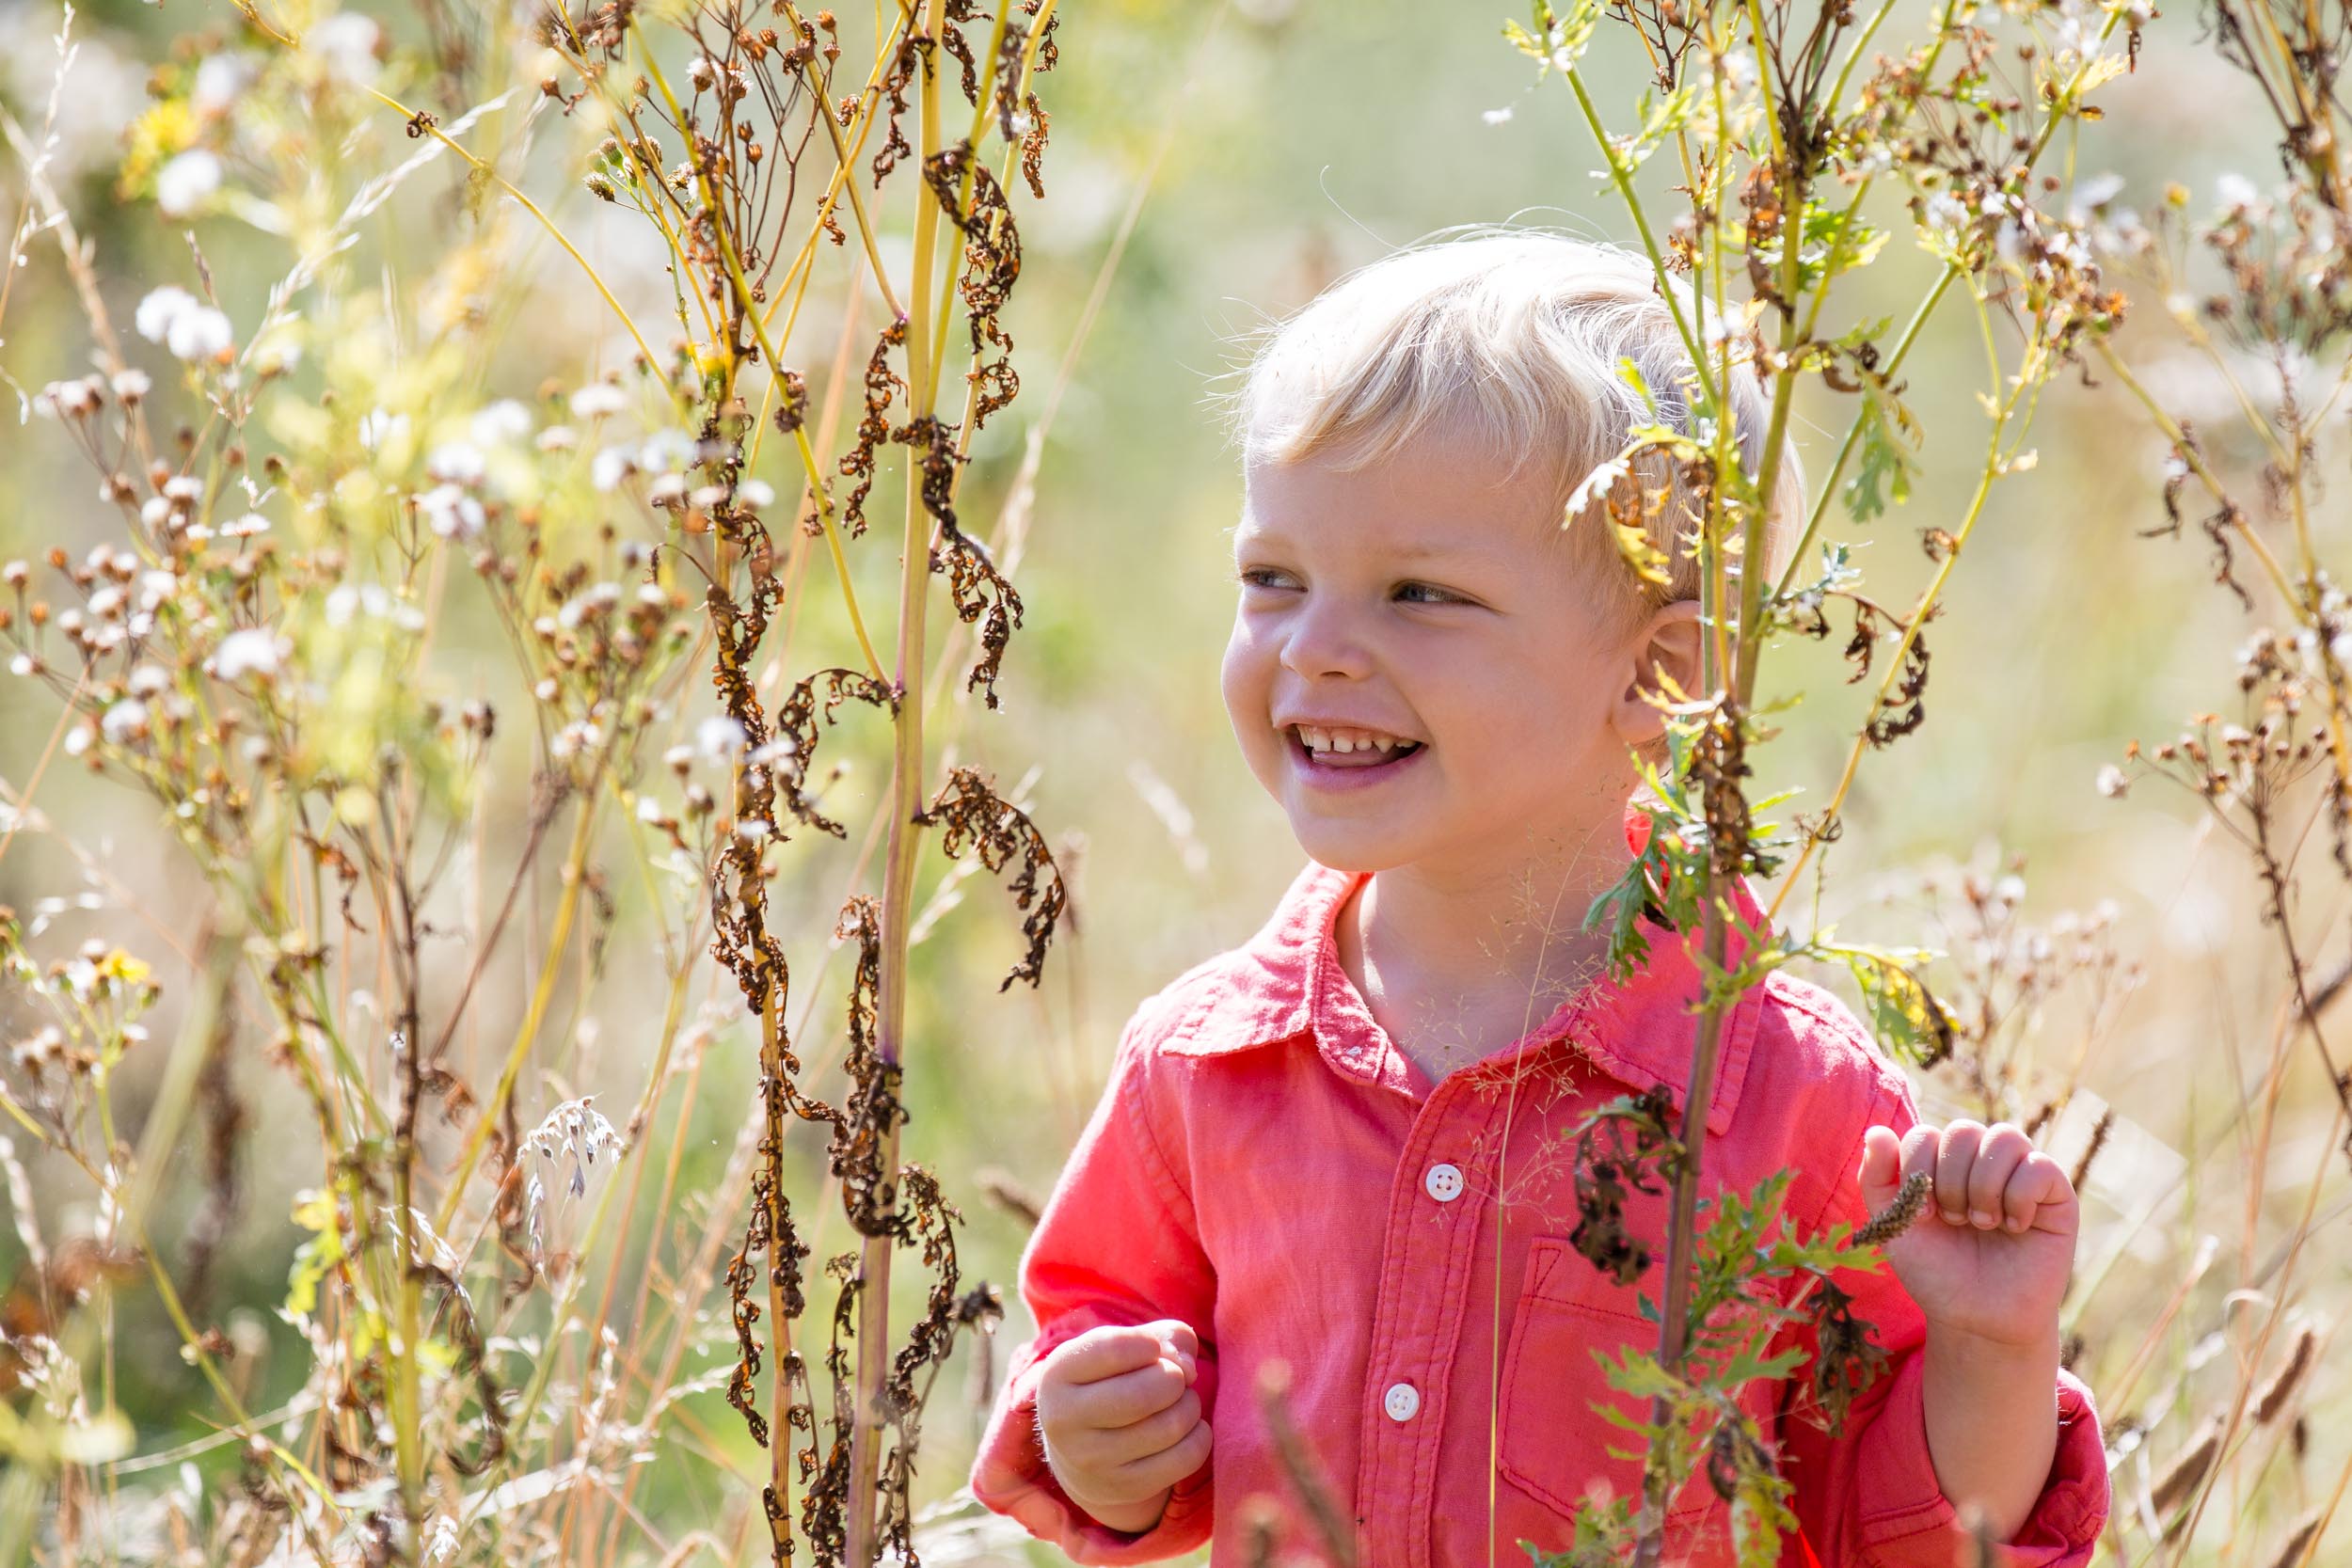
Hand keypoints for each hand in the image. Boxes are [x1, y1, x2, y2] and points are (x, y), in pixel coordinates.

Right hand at [1036, 1319, 1212, 1534]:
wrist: (1081, 1452)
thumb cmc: (1112, 1381)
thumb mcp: (1126, 1346)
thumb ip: (1165, 1337)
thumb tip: (1188, 1369)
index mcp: (1057, 1374)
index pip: (1113, 1348)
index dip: (1148, 1344)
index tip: (1152, 1349)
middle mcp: (1064, 1420)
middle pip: (1146, 1393)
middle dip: (1175, 1378)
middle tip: (1173, 1379)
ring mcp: (1091, 1461)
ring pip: (1171, 1425)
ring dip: (1190, 1406)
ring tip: (1179, 1402)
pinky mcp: (1123, 1489)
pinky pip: (1186, 1457)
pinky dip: (1200, 1436)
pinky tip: (1187, 1429)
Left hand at [1857, 1119, 2078, 1350]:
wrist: (1977, 1317)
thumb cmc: (1936, 1270)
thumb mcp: (1894, 1224)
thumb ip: (1877, 1178)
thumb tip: (1876, 1131)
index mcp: (1942, 1161)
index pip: (1925, 1134)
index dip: (1918, 1171)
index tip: (1923, 1217)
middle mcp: (1981, 1160)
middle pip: (1963, 1130)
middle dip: (1950, 1181)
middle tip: (1954, 1221)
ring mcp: (2021, 1174)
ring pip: (2005, 1138)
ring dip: (1984, 1185)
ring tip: (1983, 1223)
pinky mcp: (2057, 1196)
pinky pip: (2040, 1165)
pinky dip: (2019, 1197)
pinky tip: (2015, 1227)